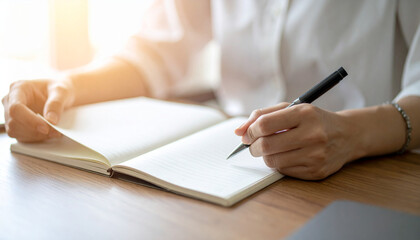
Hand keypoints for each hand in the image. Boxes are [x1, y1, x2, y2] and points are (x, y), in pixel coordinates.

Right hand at [2, 79, 74, 141]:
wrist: (60, 94)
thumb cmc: (58, 89)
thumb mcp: (62, 91)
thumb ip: (56, 104)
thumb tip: (51, 120)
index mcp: (18, 88)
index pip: (16, 108)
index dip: (29, 120)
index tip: (46, 128)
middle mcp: (11, 101)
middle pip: (14, 122)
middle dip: (35, 130)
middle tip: (55, 132)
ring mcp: (12, 114)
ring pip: (15, 131)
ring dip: (36, 136)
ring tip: (54, 132)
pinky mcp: (18, 125)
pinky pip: (21, 136)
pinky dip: (36, 138)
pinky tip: (49, 134)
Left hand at [235, 103, 358, 179]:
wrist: (348, 135)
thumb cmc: (313, 120)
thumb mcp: (291, 108)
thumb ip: (262, 115)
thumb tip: (238, 132)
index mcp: (304, 113)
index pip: (264, 124)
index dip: (250, 131)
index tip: (248, 134)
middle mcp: (312, 134)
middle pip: (266, 146)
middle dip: (253, 147)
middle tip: (254, 144)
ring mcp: (316, 155)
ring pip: (272, 161)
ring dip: (265, 156)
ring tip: (272, 149)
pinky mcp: (316, 172)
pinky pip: (284, 171)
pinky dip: (279, 164)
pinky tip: (288, 155)